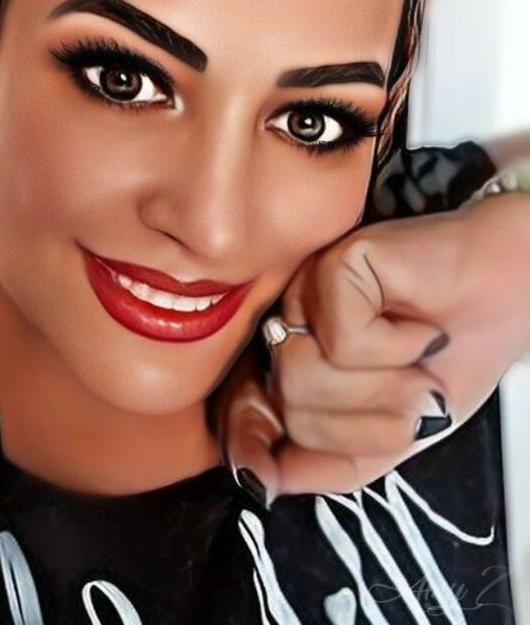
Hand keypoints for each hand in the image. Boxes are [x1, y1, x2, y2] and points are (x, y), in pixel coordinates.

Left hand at [222, 192, 529, 505]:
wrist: (510, 296)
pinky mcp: (333, 266)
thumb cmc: (456, 355)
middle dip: (364, 420)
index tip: (258, 478)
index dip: (251, 444)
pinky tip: (417, 325)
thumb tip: (262, 482)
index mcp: (301, 361)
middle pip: (288, 406)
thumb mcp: (393, 435)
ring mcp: (309, 293)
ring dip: (384, 387)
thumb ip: (330, 460)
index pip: (245, 409)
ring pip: (305, 376)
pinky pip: (342, 340)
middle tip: (414, 395)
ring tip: (419, 360)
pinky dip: (397, 347)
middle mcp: (295, 325)